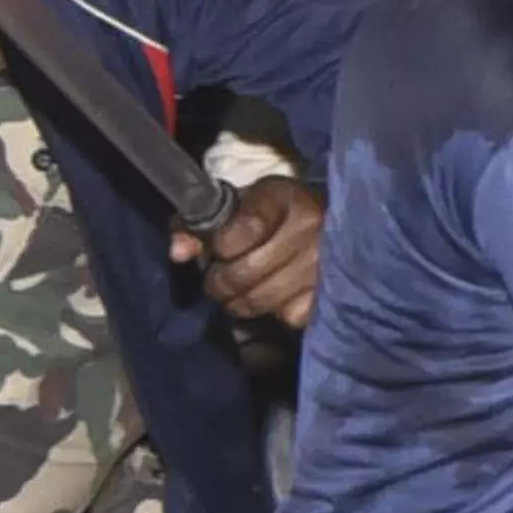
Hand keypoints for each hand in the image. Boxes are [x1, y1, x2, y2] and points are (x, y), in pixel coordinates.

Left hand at [181, 173, 322, 325]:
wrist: (326, 228)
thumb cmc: (268, 218)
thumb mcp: (232, 209)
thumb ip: (195, 226)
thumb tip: (178, 254)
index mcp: (281, 196)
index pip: (246, 227)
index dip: (223, 246)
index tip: (219, 250)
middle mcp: (310, 226)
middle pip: (247, 271)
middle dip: (221, 283)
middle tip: (219, 282)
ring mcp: (325, 262)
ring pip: (265, 299)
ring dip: (243, 302)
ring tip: (243, 293)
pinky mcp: (334, 292)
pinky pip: (290, 315)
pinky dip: (278, 313)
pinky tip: (277, 299)